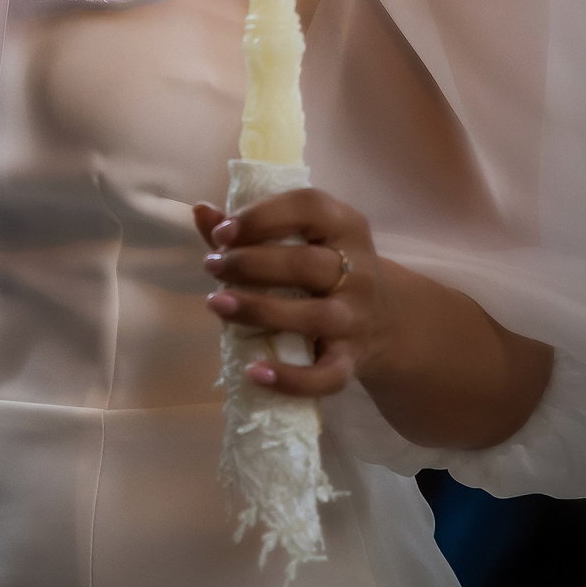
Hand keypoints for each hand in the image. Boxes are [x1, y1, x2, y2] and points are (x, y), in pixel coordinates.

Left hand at [194, 187, 385, 401]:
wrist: (384, 319)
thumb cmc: (324, 268)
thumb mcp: (301, 238)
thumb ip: (250, 226)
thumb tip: (201, 211)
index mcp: (345, 226)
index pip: (309, 208)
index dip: (262, 217)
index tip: (223, 233)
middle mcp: (359, 271)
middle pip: (307, 264)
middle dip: (251, 264)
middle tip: (211, 266)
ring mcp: (357, 319)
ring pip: (313, 316)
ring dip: (260, 310)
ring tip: (216, 303)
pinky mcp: (351, 361)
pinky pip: (326, 376)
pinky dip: (291, 379)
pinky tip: (253, 371)